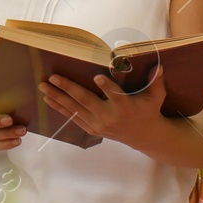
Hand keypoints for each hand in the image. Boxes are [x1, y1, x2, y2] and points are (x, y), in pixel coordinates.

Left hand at [39, 63, 167, 149]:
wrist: (144, 136)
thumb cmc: (149, 111)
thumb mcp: (156, 97)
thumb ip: (156, 82)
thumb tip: (159, 66)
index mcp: (125, 107)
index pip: (114, 95)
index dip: (106, 86)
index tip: (97, 77)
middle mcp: (109, 116)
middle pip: (85, 101)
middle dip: (67, 88)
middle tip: (53, 77)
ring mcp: (98, 124)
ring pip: (74, 109)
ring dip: (57, 97)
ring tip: (44, 87)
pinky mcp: (92, 128)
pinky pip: (73, 117)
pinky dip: (60, 108)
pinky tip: (48, 100)